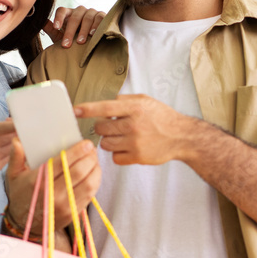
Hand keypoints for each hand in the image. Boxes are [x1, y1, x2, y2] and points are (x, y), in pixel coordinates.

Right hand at [0, 92, 16, 174]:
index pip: (7, 128)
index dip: (18, 124)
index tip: (26, 120)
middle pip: (14, 138)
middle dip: (18, 131)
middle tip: (17, 125)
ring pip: (13, 148)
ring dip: (15, 141)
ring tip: (8, 135)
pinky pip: (9, 158)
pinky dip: (10, 152)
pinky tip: (4, 146)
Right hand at [6, 138, 100, 231]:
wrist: (26, 223)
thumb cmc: (20, 195)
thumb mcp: (13, 175)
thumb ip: (16, 157)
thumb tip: (17, 141)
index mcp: (38, 181)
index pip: (63, 163)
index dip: (78, 151)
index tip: (86, 143)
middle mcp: (53, 194)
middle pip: (79, 171)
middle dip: (89, 157)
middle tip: (91, 149)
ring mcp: (65, 205)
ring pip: (89, 183)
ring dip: (95, 169)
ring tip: (94, 160)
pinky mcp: (73, 212)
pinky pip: (90, 194)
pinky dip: (95, 181)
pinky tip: (93, 172)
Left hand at [43, 6, 105, 47]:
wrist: (90, 44)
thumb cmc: (74, 39)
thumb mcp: (61, 36)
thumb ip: (51, 29)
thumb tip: (40, 22)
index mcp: (68, 14)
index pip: (62, 10)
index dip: (59, 18)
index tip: (56, 28)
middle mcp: (80, 11)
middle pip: (74, 16)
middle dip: (70, 31)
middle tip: (66, 44)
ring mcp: (91, 12)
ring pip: (87, 17)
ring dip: (83, 30)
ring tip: (80, 42)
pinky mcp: (102, 16)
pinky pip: (100, 18)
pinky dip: (97, 25)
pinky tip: (93, 34)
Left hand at [74, 95, 191, 165]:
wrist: (181, 137)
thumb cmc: (162, 118)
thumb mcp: (146, 101)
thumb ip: (125, 100)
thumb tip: (109, 102)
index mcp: (134, 107)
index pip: (104, 107)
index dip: (87, 109)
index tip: (75, 110)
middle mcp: (133, 124)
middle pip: (101, 128)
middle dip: (104, 128)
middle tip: (115, 127)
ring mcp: (134, 142)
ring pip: (105, 144)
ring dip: (110, 141)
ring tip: (124, 138)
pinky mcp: (137, 157)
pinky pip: (115, 157)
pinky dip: (118, 154)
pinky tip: (128, 148)